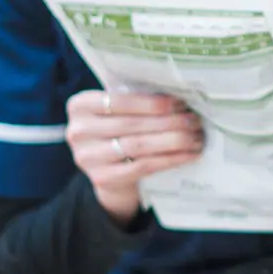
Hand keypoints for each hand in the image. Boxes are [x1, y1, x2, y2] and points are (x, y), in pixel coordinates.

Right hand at [66, 90, 203, 226]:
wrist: (108, 170)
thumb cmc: (118, 131)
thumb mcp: (118, 112)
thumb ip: (136, 100)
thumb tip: (179, 95)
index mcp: (80, 106)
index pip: (118, 100)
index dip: (151, 102)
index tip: (179, 103)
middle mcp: (78, 131)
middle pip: (131, 124)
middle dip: (168, 121)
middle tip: (194, 121)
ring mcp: (87, 157)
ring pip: (138, 145)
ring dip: (173, 141)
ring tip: (195, 137)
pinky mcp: (103, 178)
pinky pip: (143, 166)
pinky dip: (169, 159)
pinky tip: (188, 155)